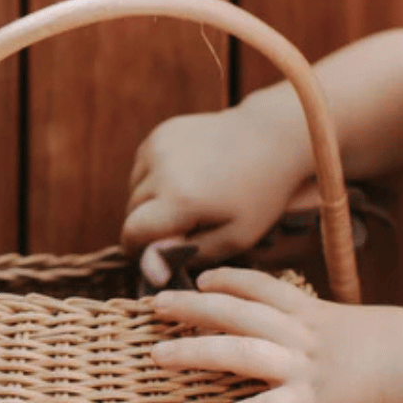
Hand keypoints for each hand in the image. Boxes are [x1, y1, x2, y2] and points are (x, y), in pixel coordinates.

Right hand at [122, 102, 312, 261]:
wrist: (271, 138)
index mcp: (180, 199)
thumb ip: (185, 254)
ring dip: (150, 201)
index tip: (154, 255)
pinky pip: (143, 167)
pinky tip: (184, 178)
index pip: (132, 233)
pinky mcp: (161, 133)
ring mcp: (159, 146)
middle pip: (131, 210)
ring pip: (134, 188)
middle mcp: (163, 170)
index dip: (139, 249)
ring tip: (186, 200)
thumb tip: (148, 268)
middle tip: (181, 227)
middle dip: (148, 225)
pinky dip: (155, 178)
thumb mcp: (235, 237)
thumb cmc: (259, 195)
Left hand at [150, 268, 402, 402]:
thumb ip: (352, 335)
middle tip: (155, 303)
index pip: (266, 288)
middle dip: (193, 305)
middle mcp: (303, 336)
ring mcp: (303, 368)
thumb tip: (353, 338)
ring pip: (236, 352)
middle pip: (237, 311)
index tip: (205, 277)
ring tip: (155, 355)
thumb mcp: (379, 331)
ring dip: (193, 351)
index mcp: (321, 316)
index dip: (232, 281)